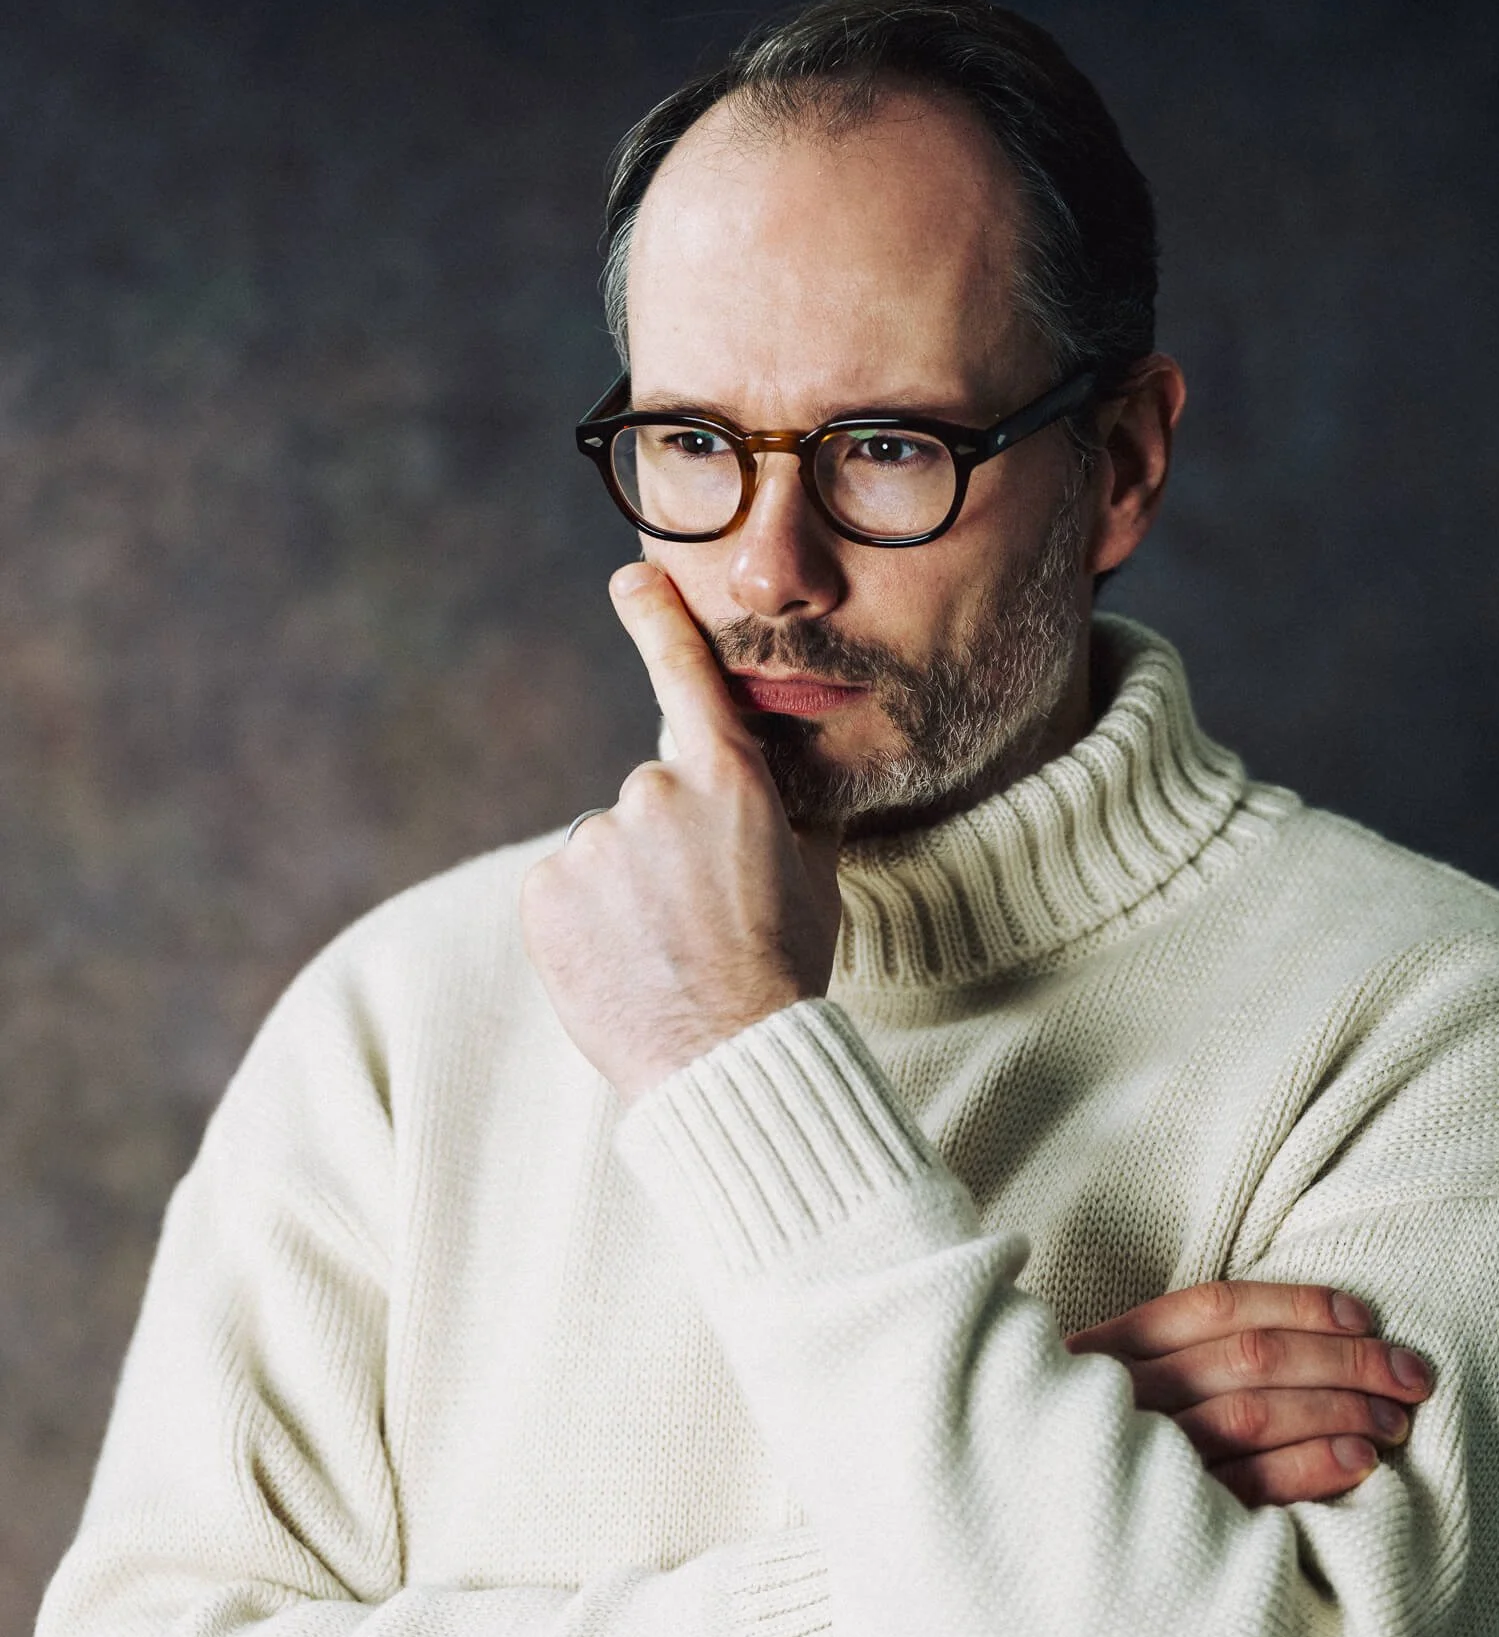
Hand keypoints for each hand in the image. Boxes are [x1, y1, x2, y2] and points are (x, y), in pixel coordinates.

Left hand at [519, 564, 844, 1103]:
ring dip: (624, 892)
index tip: (631, 579)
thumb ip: (789, 813)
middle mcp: (654, 791)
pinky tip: (622, 965)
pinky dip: (583, 924)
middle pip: (648, 802)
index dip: (657, 621)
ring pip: (604, 853)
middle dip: (663, 851)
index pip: (687, 679)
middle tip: (697, 921)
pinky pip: (563, 893)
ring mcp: (594, 840)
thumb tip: (792, 783)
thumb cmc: (785, 971)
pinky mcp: (546, 890)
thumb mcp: (814, 876)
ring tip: (662, 954)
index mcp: (729, 779)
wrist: (729, 1057)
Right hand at [1063, 1280, 1431, 1508]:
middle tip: (1412, 1374)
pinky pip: (1246, 1488)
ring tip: (1395, 1422)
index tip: (1364, 1316)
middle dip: (1345, 1360)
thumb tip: (1319, 1334)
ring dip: (1338, 1411)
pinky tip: (1357, 1463)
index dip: (1297, 1305)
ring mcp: (1136, 1462)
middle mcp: (1118, 1399)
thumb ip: (1188, 1361)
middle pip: (1248, 1358)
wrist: (1027, 1551)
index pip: (1214, 1307)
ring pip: (1251, 1416)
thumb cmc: (1101, 1460)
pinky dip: (1308, 1468)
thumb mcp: (1122, 1392)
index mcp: (1107, 1351)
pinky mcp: (1159, 1524)